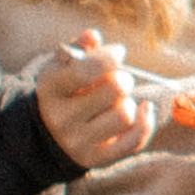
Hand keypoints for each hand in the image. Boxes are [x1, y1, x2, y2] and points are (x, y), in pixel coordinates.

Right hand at [33, 32, 154, 170]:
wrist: (50, 132)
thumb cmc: (65, 89)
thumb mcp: (63, 66)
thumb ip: (79, 47)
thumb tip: (93, 36)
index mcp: (50, 88)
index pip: (86, 70)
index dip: (110, 56)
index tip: (118, 53)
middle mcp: (61, 118)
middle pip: (114, 89)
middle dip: (124, 78)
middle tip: (119, 79)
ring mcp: (77, 141)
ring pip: (125, 114)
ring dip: (128, 102)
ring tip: (118, 101)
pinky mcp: (96, 159)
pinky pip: (134, 141)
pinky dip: (145, 122)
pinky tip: (142, 109)